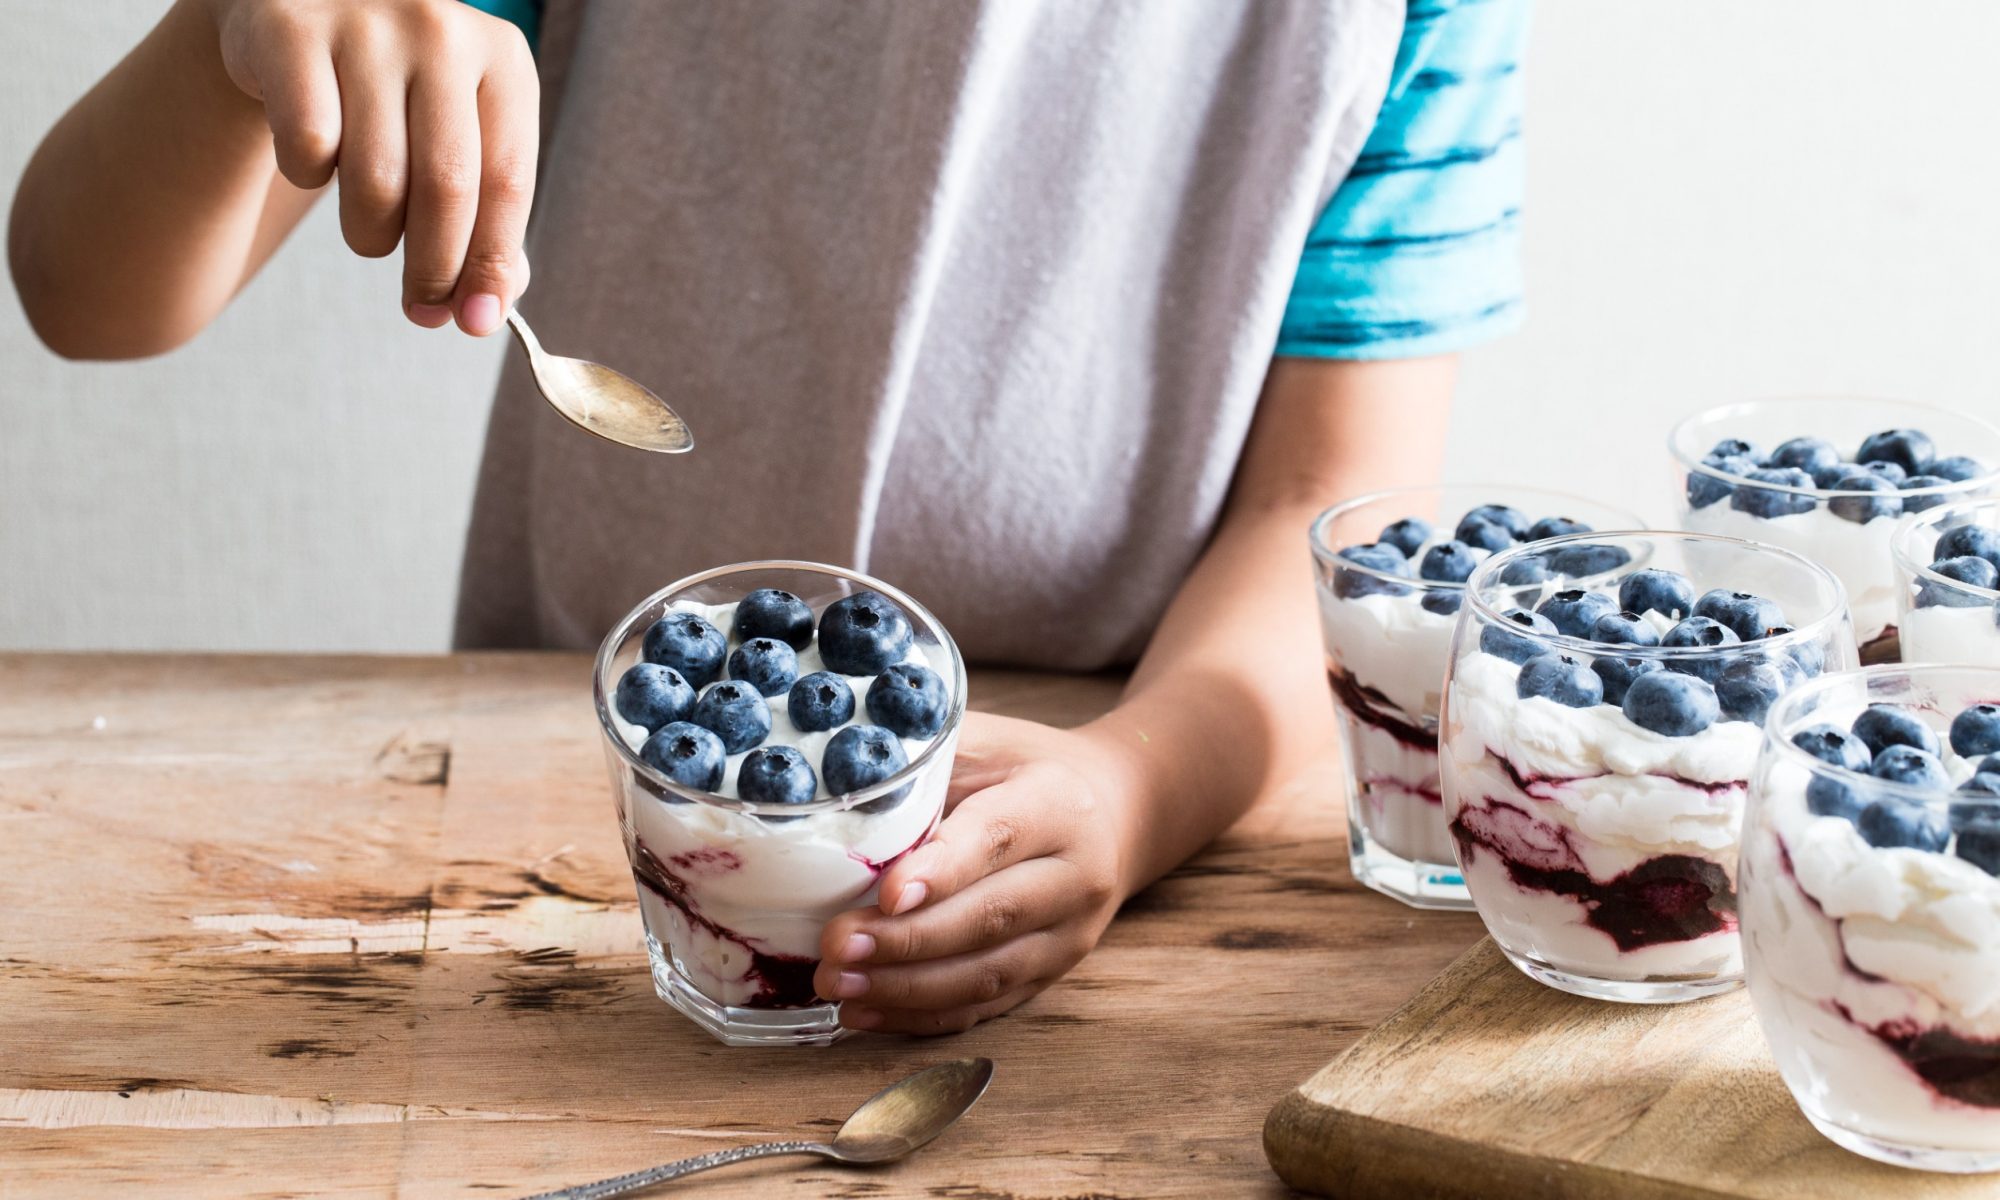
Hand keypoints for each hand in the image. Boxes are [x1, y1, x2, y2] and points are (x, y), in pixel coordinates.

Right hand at [204, 0, 536, 332]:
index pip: (508, 184)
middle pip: (446, 188)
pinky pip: (307, 148)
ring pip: (375, 179)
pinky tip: (315, 160)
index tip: (477, 322)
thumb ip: (484, 222)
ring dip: (370, 234)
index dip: (491, 264)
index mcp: (504, 60)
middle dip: (434, 269)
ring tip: (369, 227)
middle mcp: (441, 30)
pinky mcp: (290, 29)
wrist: (300, 6)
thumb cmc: (395, 93)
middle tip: (422, 308)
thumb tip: (484, 313)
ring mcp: (366, 23)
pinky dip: (308, 178)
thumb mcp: (457, 139)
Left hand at [812, 713, 1138, 1034]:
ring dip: (905, 988)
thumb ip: (925, 762)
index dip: (940, 870)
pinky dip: (921, 1016)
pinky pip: (985, 1006)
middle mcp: (1076, 877)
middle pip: (989, 917)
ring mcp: (1069, 934)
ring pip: (986, 974)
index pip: (996, 840)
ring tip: (838, 983)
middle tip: (836, 946)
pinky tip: (866, 1011)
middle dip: (906, 941)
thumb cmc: (1026, 769)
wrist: (1114, 809)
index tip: (884, 892)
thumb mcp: (986, 742)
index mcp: (1057, 805)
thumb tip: (836, 787)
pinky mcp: (1051, 974)